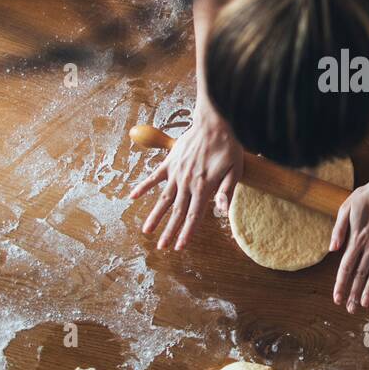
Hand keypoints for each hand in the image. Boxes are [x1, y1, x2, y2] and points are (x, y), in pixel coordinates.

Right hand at [129, 106, 241, 250]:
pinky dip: (143, 187)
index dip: (186, 233)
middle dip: (169, 231)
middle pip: (177, 212)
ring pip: (163, 199)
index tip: (178, 247)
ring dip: (155, 215)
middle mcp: (187, 183)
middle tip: (161, 247)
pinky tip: (132, 196)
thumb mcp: (235, 170)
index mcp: (203, 188)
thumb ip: (227, 192)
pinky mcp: (170, 162)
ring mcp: (176, 173)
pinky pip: (154, 177)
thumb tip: (222, 212)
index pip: (193, 216)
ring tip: (146, 230)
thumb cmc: (228, 146)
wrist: (214, 122)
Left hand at [329, 172, 368, 313]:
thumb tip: (332, 249)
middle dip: (354, 293)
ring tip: (366, 304)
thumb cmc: (365, 197)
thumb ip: (338, 230)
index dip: (341, 284)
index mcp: (356, 239)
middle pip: (360, 274)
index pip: (346, 267)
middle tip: (350, 309)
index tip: (337, 299)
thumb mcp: (345, 208)